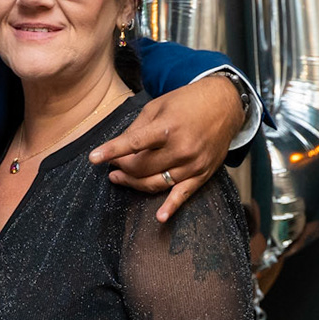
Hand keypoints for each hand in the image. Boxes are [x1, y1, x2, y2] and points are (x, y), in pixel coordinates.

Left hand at [90, 72, 245, 221]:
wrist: (225, 105)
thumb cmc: (187, 102)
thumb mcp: (158, 106)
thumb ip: (137, 127)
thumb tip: (119, 146)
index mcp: (167, 128)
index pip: (134, 143)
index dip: (112, 151)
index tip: (93, 158)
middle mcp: (181, 148)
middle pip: (141, 167)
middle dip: (121, 167)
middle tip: (112, 163)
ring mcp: (192, 164)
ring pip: (155, 183)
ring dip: (133, 183)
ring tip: (117, 177)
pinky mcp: (202, 174)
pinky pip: (183, 194)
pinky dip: (171, 207)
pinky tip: (159, 217)